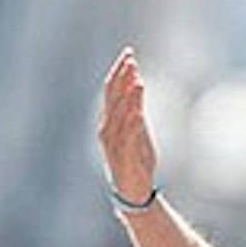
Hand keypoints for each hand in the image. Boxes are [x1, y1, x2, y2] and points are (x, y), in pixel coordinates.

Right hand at [99, 48, 159, 202]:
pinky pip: (127, 137)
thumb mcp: (138, 130)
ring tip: (137, 80)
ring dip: (128, 96)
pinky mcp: (124, 156)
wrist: (133, 192)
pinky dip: (132, 122)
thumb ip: (136, 108)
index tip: (129, 54)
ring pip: (119, 114)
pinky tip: (138, 110)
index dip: (119, 72)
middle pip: (113, 97)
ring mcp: (114, 143)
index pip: (112, 90)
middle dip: (122, 78)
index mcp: (109, 121)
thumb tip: (138, 83)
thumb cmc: (136, 160)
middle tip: (131, 59)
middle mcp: (107, 129)